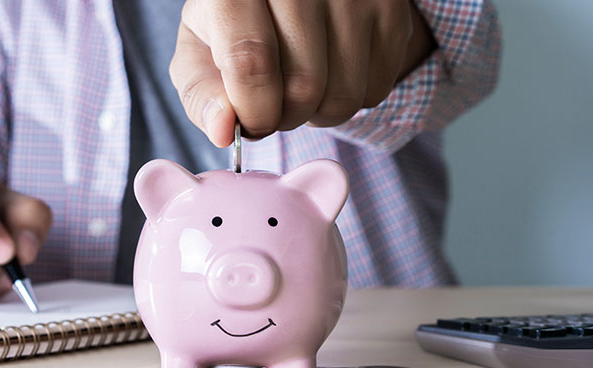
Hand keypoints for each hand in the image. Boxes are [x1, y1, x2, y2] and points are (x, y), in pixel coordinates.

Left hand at [171, 0, 433, 146]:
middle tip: (276, 102)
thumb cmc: (238, 21)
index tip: (253, 123)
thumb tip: (225, 131)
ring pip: (344, 96)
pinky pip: (376, 89)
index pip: (251, 62)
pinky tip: (333, 71)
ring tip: (304, 86)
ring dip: (320, 114)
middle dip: (287, 117)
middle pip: (304, 86)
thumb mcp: (201, 48)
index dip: (254, 112)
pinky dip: (352, 98)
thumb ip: (203, 93)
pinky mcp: (390, 7)